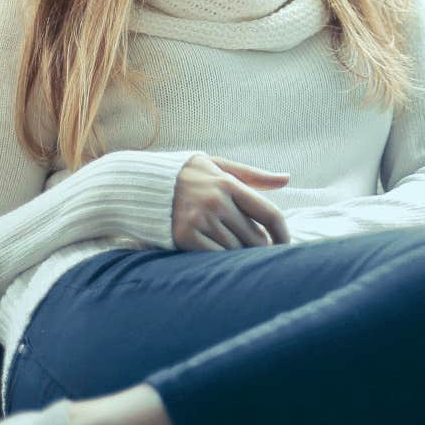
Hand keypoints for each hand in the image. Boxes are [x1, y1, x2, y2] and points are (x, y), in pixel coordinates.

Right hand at [171, 154, 291, 250]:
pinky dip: (219, 259)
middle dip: (258, 246)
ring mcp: (199, 220)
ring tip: (231, 248)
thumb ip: (253, 175)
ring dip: (238, 254)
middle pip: (255, 238)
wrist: (138, 183)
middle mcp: (216, 202)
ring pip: (236, 251)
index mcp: (228, 183)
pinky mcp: (184, 237)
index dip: (283, 234)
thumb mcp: (218, 165)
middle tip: (251, 248)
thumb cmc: (184, 174)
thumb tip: (286, 179)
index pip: (269, 214)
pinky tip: (216, 254)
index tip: (285, 245)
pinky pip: (215, 257)